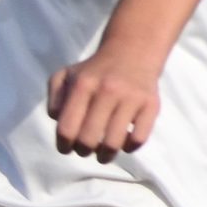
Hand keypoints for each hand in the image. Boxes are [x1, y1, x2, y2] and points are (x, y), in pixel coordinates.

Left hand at [47, 48, 162, 163]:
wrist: (133, 50)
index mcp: (82, 85)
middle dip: (83, 151)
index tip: (66, 148)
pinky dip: (129, 147)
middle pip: (88, 139)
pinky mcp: (151, 104)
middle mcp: (107, 90)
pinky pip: (139, 138)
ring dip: (105, 156)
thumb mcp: (65, 76)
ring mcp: (131, 97)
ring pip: (113, 143)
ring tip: (102, 155)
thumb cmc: (93, 71)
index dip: (63, 145)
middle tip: (84, 150)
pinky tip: (124, 143)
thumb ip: (55, 99)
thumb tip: (58, 121)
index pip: (66, 128)